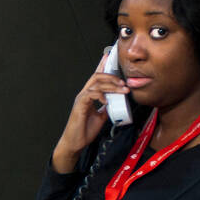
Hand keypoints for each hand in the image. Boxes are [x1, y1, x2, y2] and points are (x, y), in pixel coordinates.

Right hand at [51, 47, 128, 172]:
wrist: (75, 143)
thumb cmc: (84, 131)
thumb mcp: (101, 117)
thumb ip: (107, 108)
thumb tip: (116, 103)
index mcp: (88, 96)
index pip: (96, 77)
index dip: (102, 65)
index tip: (109, 57)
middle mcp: (84, 95)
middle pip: (97, 76)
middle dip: (112, 76)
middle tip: (124, 82)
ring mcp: (81, 99)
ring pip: (96, 83)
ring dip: (111, 85)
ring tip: (122, 90)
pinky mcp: (80, 105)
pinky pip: (90, 94)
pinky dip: (100, 95)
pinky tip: (106, 101)